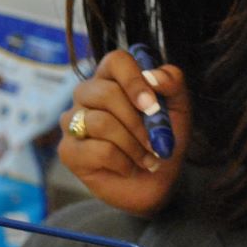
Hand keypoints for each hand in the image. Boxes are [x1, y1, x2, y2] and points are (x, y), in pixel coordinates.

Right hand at [58, 48, 192, 215]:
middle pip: (105, 93)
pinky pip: (97, 149)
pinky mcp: (68, 150)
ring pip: (101, 123)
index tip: (152, 105)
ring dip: (134, 145)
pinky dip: (123, 162)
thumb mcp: (177, 110)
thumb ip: (172, 83)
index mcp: (111, 78)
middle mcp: (87, 95)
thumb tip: (154, 77)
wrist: (155, 184)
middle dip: (138, 122)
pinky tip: (128, 168)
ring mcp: (72, 122)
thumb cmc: (162, 142)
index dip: (134, 80)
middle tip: (158, 143)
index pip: (115, 61)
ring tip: (147, 159)